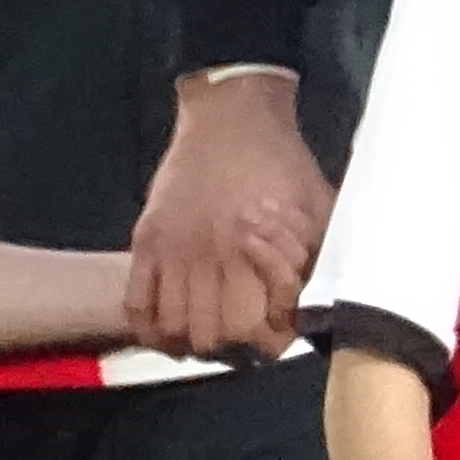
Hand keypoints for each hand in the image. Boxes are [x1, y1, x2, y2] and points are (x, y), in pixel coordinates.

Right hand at [124, 70, 329, 359]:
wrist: (231, 113)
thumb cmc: (283, 161)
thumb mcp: (319, 208)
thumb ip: (319, 259)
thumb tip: (322, 309)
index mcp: (259, 252)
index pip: (259, 330)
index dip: (269, 343)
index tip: (274, 336)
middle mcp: (213, 257)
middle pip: (214, 337)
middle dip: (231, 346)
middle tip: (239, 338)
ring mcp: (175, 250)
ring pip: (174, 329)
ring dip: (190, 340)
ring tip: (203, 333)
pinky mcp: (147, 240)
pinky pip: (136, 304)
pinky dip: (149, 327)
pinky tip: (167, 328)